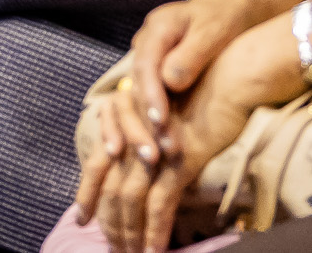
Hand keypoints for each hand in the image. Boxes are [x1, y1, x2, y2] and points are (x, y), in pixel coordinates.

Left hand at [80, 16, 302, 252]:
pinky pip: (160, 203)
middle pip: (110, 188)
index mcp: (124, 120)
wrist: (228, 76)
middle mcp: (132, 134)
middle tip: (113, 249)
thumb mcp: (168, 111)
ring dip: (130, 234)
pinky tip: (155, 250)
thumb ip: (151, 134)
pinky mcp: (178, 161)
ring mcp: (153, 148)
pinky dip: (155, 230)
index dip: (87, 193)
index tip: (83, 218)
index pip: (97, 163)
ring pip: (130, 200)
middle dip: (110, 224)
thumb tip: (146, 162)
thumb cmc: (204, 90)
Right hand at [112, 0, 258, 163]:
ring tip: (150, 158)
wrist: (230, 11)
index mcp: (157, 28)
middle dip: (141, 120)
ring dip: (139, 128)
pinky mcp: (155, 74)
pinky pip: (142, 101)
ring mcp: (148, 59)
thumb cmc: (225, 20)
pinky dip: (142, 125)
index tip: (160, 122)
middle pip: (134, 85)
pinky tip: (145, 149)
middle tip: (152, 152)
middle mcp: (145, 44)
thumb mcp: (214, 31)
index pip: (146, 65)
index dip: (150, 95)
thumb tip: (170, 82)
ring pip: (133, 97)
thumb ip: (192, 55)